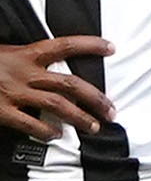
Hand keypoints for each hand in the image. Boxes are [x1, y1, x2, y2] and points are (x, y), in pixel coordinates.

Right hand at [0, 37, 115, 139]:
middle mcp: (23, 71)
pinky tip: (56, 135)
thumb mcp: (6, 53)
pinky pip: (31, 123)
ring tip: (94, 126)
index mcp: (24, 53)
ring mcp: (13, 92)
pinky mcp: (3, 111)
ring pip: (57, 105)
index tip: (110, 47)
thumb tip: (54, 68)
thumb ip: (28, 60)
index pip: (63, 46)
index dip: (89, 45)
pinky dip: (47, 131)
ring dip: (80, 118)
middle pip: (69, 83)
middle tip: (111, 110)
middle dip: (95, 98)